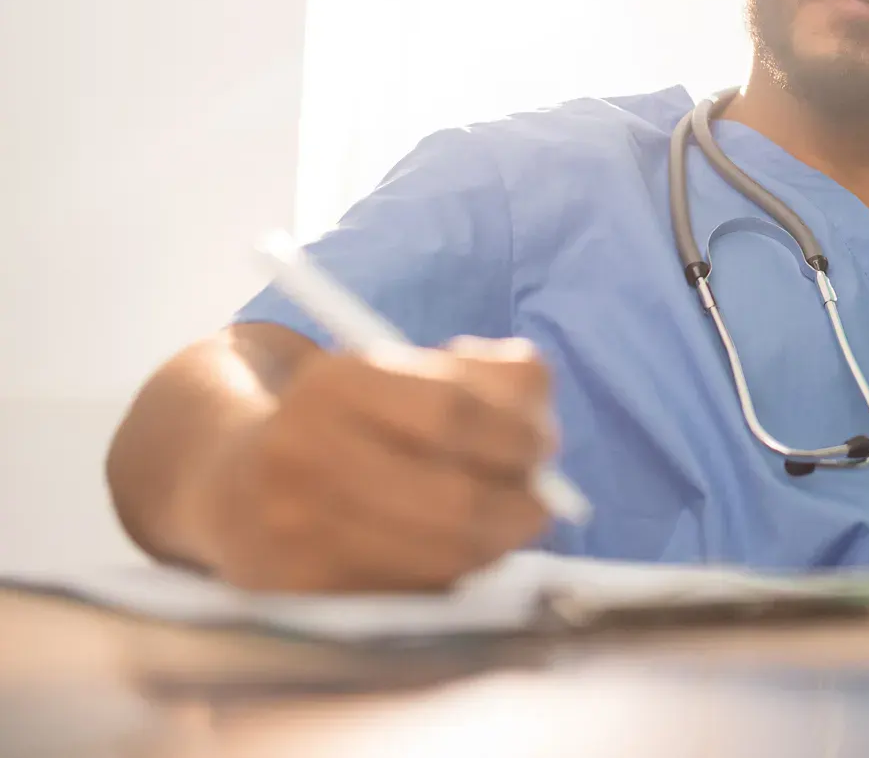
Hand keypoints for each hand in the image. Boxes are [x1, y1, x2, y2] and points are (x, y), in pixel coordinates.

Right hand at [189, 336, 554, 589]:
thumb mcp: (404, 369)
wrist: (229, 478)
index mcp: (334, 384)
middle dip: (519, 505)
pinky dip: (450, 577)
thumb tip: (541, 436)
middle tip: (540, 504)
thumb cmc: (348, 418)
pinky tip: (452, 555)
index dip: (518, 435)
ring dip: (493, 547)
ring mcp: (291, 531)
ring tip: (502, 528)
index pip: (455, 414)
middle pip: (454, 499)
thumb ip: (491, 379)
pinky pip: (408, 594)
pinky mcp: (296, 591)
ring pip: (439, 559)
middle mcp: (302, 454)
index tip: (544, 445)